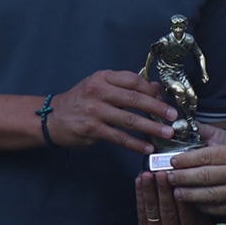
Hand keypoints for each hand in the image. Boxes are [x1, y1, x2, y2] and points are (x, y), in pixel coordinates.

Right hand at [47, 70, 175, 155]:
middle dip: (157, 108)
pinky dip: (135, 144)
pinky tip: (147, 147)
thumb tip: (155, 88)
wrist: (52, 118)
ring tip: (167, 133)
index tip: (165, 98)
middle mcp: (99, 92)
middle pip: (135, 99)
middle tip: (173, 116)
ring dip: (151, 128)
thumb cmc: (80, 101)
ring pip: (129, 120)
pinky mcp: (92, 130)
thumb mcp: (100, 86)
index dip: (151, 90)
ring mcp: (95, 111)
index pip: (133, 80)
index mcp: (103, 77)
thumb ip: (126, 86)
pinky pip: (119, 137)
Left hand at [136, 171, 215, 224]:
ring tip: (148, 174)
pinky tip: (140, 181)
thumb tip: (187, 178)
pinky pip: (142, 211)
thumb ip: (197, 202)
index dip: (182, 194)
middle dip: (164, 189)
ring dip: (149, 190)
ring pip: (153, 210)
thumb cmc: (196, 223)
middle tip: (162, 173)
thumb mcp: (203, 216)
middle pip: (168, 210)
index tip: (179, 177)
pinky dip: (140, 194)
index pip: (187, 213)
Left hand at [166, 142, 225, 216]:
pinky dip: (207, 208)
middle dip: (182, 177)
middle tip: (168, 177)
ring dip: (190, 195)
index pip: (206, 156)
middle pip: (204, 176)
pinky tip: (197, 205)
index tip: (172, 160)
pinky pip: (222, 209)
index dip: (186, 159)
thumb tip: (202, 150)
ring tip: (176, 193)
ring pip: (210, 195)